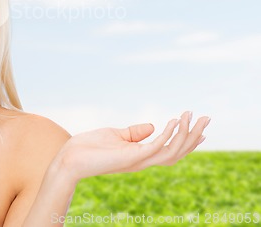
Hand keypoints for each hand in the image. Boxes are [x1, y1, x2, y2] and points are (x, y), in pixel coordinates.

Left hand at [57, 111, 209, 180]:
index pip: (171, 151)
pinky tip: (174, 120)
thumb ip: (134, 133)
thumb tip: (151, 126)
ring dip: (185, 134)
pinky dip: (168, 135)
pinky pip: (155, 147)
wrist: (70, 157)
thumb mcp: (115, 135)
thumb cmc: (90, 147)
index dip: (187, 141)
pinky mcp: (130, 157)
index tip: (202, 129)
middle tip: (207, 118)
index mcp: (141, 156)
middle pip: (177, 152)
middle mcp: (143, 161)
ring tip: (193, 116)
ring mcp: (138, 161)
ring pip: (172, 152)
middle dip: (193, 136)